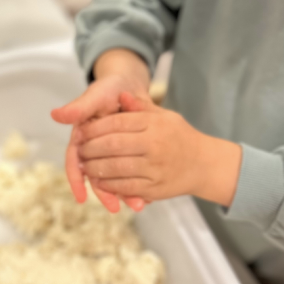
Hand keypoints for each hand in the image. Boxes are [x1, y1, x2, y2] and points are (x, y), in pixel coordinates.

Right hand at [52, 81, 152, 212]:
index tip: (81, 198)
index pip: (75, 162)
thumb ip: (78, 108)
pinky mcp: (127, 154)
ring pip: (115, 177)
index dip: (77, 180)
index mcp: (82, 138)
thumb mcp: (95, 96)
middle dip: (106, 193)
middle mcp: (94, 149)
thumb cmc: (109, 88)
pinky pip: (130, 172)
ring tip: (138, 204)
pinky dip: (138, 183)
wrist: (130, 85)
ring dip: (124, 192)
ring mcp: (110, 153)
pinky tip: (148, 195)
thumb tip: (56, 114)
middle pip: (97, 176)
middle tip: (115, 208)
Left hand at [77, 95, 242, 206]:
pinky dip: (108, 185)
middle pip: (112, 145)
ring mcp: (155, 168)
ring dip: (95, 168)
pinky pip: (125, 187)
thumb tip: (120, 96)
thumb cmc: (179, 137)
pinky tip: (98, 182)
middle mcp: (155, 145)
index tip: (81, 132)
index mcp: (155, 124)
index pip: (117, 123)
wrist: (204, 164)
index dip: (95, 128)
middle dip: (91, 149)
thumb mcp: (164, 115)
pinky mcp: (155, 188)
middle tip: (79, 150)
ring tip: (84, 166)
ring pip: (116, 168)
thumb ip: (141, 107)